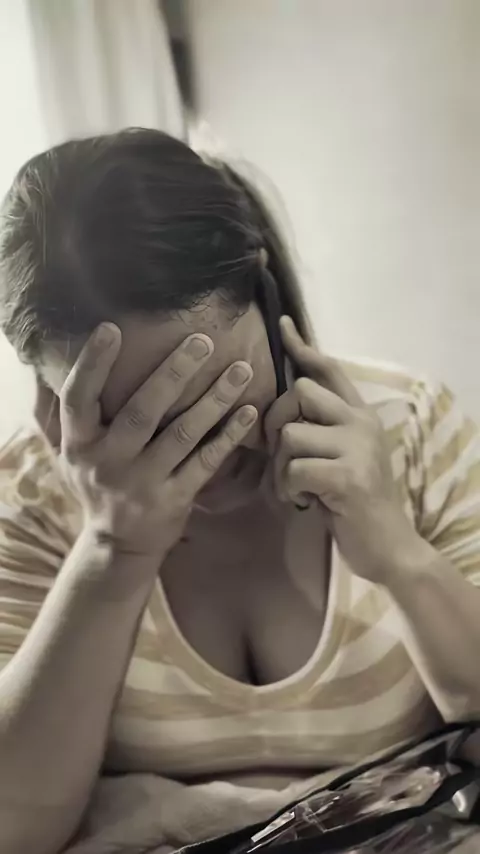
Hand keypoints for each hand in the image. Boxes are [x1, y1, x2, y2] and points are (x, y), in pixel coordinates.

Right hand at [59, 324, 256, 559]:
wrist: (117, 546)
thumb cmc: (96, 484)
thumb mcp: (70, 454)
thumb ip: (64, 415)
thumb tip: (48, 366)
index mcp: (80, 444)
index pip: (79, 399)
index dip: (92, 364)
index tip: (111, 328)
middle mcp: (109, 462)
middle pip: (141, 412)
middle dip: (173, 374)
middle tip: (202, 341)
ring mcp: (143, 483)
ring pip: (182, 434)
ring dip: (214, 400)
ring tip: (241, 369)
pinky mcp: (174, 499)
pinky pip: (206, 462)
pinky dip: (228, 436)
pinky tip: (249, 412)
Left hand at [265, 317, 420, 583]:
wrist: (389, 546)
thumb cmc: (356, 502)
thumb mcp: (343, 456)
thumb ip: (322, 429)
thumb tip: (283, 408)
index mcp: (359, 414)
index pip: (328, 369)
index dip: (302, 346)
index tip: (282, 324)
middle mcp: (361, 422)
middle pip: (299, 392)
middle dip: (276, 422)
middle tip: (279, 455)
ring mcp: (357, 447)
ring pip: (291, 434)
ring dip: (281, 468)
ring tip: (297, 489)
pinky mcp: (348, 475)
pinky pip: (295, 469)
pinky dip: (289, 490)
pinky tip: (305, 503)